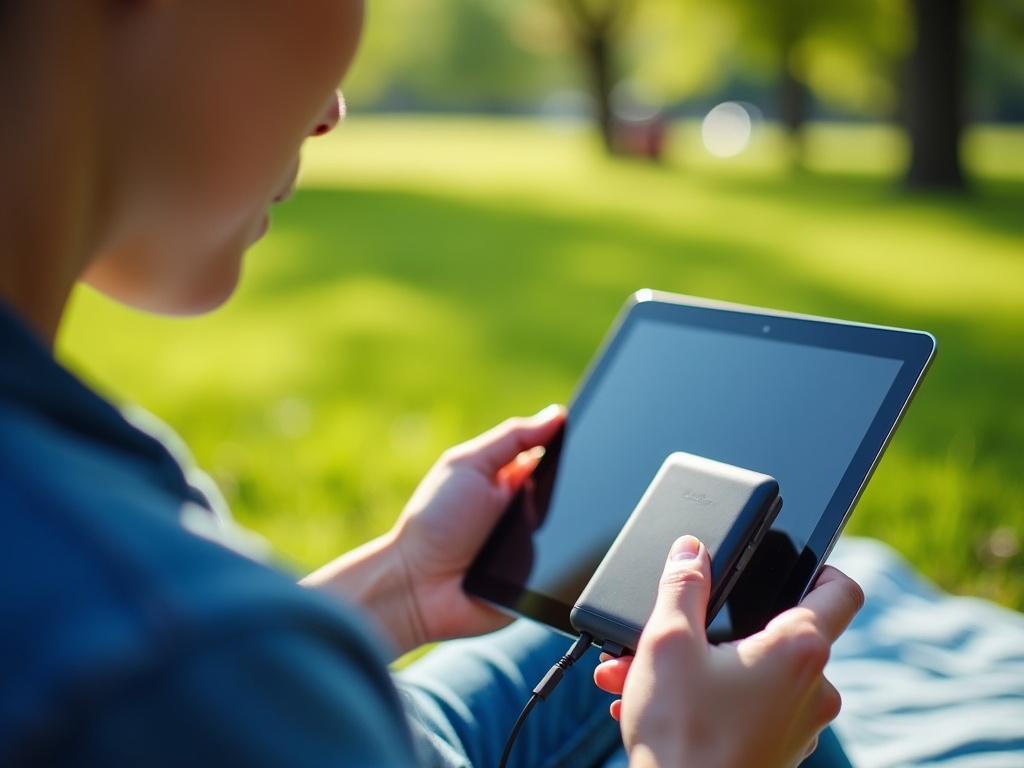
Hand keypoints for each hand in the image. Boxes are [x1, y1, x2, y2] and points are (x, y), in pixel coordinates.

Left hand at [303, 406, 563, 656]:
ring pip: (572, 528)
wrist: (418, 588)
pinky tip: (554, 554)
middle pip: (569, 491)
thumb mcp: (468, 466)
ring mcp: (535, 545)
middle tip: (573, 482)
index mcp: (510, 478)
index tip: (592, 432)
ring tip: (544, 522)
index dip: (572, 445)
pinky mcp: (540, 578)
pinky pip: (566, 565)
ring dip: (568, 523)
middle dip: (576, 486)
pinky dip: (564, 558)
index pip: (553, 455)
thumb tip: (557, 415)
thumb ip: (511, 439)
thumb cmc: (434, 522)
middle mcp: (526, 509)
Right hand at [594, 536, 863, 767]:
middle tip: (663, 632)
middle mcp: (814, 688)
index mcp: (799, 649)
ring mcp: (799, 725)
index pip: (842, 590)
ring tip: (636, 674)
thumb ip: (681, 585)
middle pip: (776, 631)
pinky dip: (707, 697)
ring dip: (699, 664)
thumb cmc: (681, 737)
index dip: (822, 566)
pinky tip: (656, 704)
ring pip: (752, 673)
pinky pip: (747, 707)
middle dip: (712, 626)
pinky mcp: (778, 751)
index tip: (793, 561)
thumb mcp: (667, 642)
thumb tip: (691, 550)